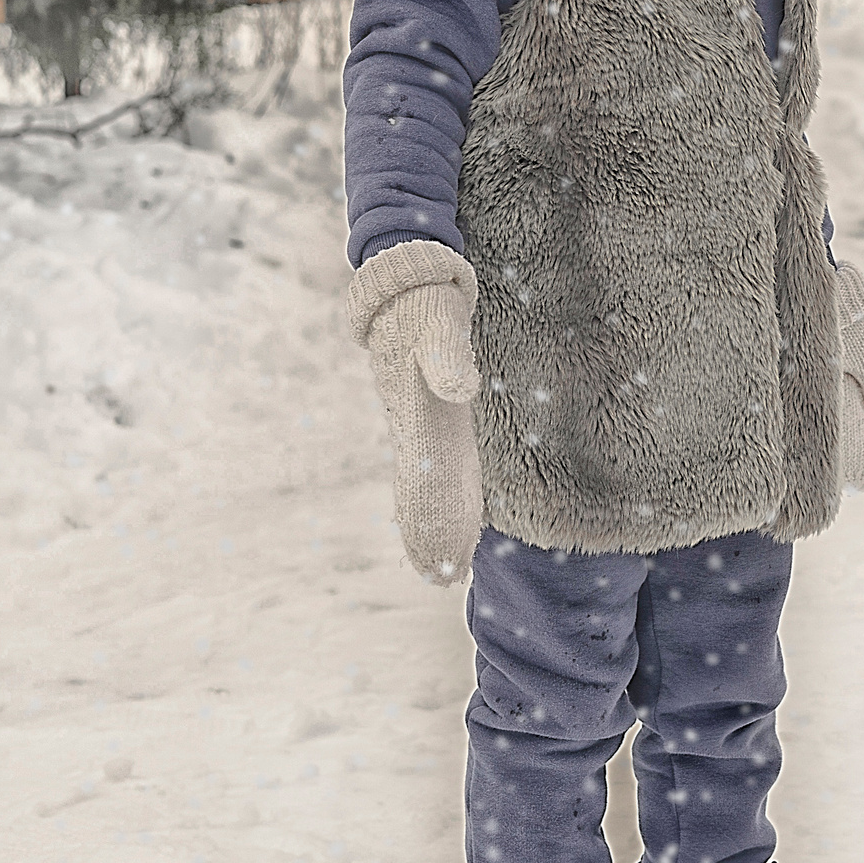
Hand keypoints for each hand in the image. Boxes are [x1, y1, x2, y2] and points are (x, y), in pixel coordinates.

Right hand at [347, 241, 486, 583]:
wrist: (402, 280)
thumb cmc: (422, 301)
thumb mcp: (437, 323)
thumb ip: (448, 356)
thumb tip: (461, 388)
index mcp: (416, 416)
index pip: (422, 483)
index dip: (431, 523)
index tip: (440, 566)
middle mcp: (413, 426)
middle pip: (419, 490)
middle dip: (428, 535)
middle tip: (445, 582)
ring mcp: (420, 421)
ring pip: (425, 482)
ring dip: (431, 523)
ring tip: (445, 572)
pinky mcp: (432, 412)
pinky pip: (437, 463)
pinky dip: (442, 496)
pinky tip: (456, 518)